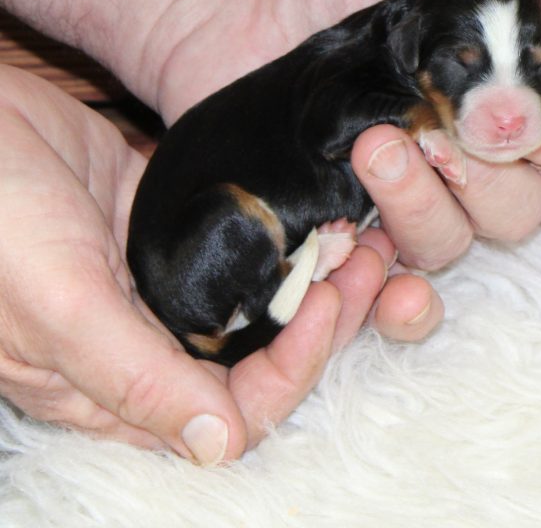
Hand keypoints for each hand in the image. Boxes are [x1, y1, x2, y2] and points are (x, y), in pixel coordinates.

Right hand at [0, 65, 398, 460]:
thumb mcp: (55, 301)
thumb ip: (131, 376)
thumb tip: (218, 444)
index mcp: (119, 381)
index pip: (232, 408)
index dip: (290, 369)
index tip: (325, 304)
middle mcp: (152, 339)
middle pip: (263, 354)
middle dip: (324, 318)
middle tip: (370, 261)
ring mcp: (169, 282)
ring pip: (264, 300)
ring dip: (317, 275)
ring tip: (364, 235)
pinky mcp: (178, 230)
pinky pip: (249, 246)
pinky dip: (289, 236)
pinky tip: (325, 210)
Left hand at [134, 0, 540, 329]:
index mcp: (497, 93)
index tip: (536, 117)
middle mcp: (462, 155)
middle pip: (523, 206)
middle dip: (492, 176)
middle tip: (442, 129)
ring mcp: (403, 197)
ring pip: (454, 243)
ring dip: (428, 208)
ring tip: (374, 149)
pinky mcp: (346, 228)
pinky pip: (390, 287)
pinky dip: (400, 301)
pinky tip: (376, 273)